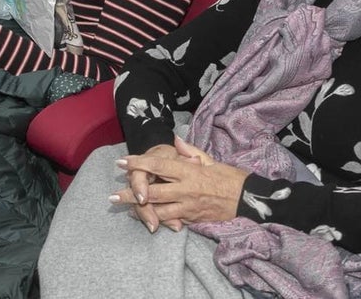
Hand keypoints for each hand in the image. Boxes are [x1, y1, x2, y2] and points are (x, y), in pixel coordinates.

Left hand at [112, 136, 248, 225]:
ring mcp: (188, 206)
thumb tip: (175, 139)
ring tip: (126, 210)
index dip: (138, 163)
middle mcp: (185, 189)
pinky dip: (158, 219)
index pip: (158, 165)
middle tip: (113, 195)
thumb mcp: (210, 159)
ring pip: (158, 211)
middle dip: (130, 194)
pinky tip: (147, 219)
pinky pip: (171, 220)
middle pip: (152, 192)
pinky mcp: (192, 219)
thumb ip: (190, 150)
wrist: (247, 199)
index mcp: (189, 171)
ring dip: (140, 211)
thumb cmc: (229, 176)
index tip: (122, 162)